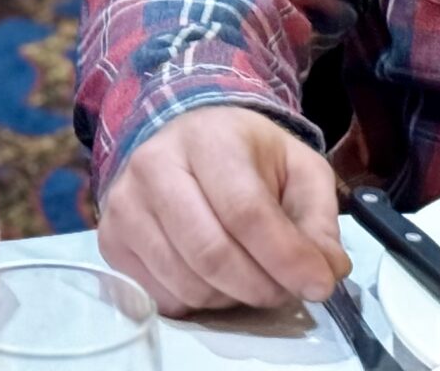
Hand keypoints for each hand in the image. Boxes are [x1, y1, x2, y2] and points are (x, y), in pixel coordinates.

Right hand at [96, 105, 350, 315]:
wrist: (184, 139)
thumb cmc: (245, 156)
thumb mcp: (298, 170)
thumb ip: (318, 219)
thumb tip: (327, 270)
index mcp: (209, 137)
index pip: (246, 210)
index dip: (286, 257)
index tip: (319, 284)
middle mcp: (156, 165)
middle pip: (213, 253)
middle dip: (263, 286)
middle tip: (287, 288)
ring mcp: (125, 204)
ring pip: (188, 283)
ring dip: (234, 297)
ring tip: (253, 277)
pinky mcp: (112, 240)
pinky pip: (164, 298)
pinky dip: (201, 302)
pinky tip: (216, 277)